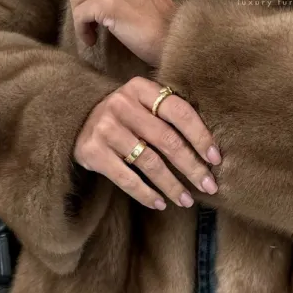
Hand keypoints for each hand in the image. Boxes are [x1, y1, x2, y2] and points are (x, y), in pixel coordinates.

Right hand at [74, 77, 221, 209]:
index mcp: (141, 89)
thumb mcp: (143, 103)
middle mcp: (122, 105)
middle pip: (167, 140)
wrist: (77, 120)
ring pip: (149, 162)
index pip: (179, 112)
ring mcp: (106, 128)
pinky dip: (146, 194)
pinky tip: (160, 203)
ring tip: (186, 200)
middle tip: (209, 186)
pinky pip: (126, 178)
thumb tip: (210, 149)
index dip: (200, 136)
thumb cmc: (124, 115)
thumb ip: (169, 114)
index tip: (216, 159)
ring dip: (172, 185)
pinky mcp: (93, 152)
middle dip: (192, 167)